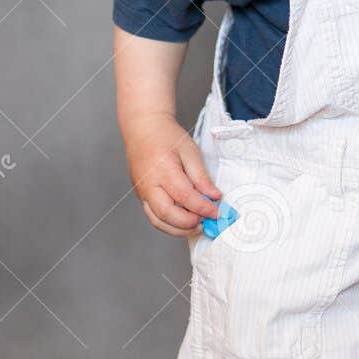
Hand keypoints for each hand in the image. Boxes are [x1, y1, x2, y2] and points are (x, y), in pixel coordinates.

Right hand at [124, 115, 220, 235]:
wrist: (143, 128)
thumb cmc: (166, 136)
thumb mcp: (190, 151)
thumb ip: (201, 176)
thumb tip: (214, 196)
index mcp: (163, 170)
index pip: (185, 196)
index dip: (203, 208)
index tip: (217, 212)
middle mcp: (149, 184)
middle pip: (167, 214)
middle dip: (189, 223)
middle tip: (207, 222)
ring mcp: (142, 192)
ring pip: (157, 221)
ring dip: (178, 230)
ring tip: (197, 226)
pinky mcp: (141, 196)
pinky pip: (153, 216)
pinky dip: (169, 224)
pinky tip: (184, 222)